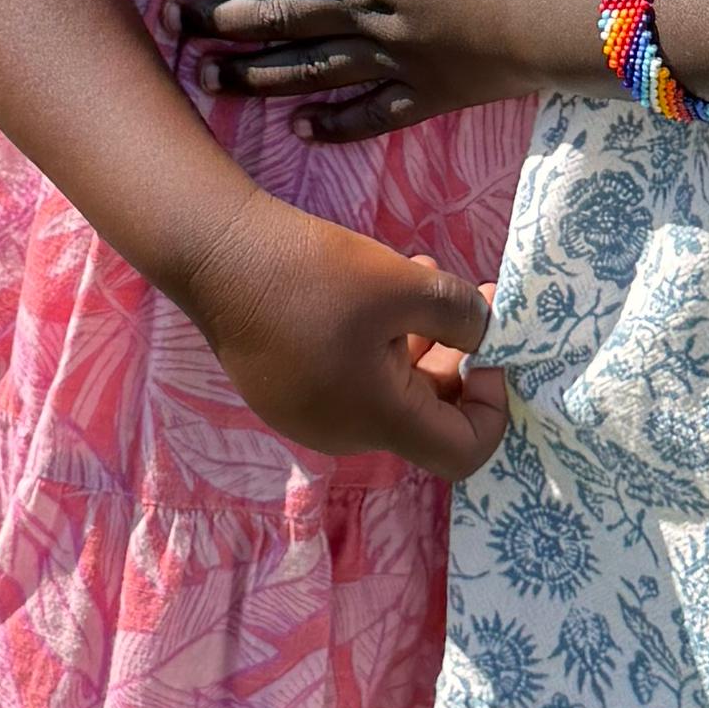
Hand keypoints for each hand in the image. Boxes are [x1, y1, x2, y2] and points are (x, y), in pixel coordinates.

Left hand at [174, 0, 609, 137]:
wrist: (567, 8)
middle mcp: (369, 8)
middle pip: (283, 15)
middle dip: (222, 19)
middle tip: (173, 26)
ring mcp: (396, 58)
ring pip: (310, 68)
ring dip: (254, 74)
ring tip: (207, 80)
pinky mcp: (430, 95)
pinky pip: (370, 115)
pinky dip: (332, 124)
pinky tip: (300, 130)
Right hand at [176, 196, 509, 478]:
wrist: (215, 254)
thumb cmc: (312, 274)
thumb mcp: (405, 282)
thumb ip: (462, 315)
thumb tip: (486, 336)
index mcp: (378, 422)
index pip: (463, 454)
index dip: (493, 408)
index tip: (491, 350)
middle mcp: (344, 436)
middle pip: (426, 418)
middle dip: (458, 359)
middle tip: (472, 298)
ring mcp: (309, 416)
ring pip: (391, 392)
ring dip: (420, 342)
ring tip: (423, 274)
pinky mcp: (287, 392)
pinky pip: (354, 380)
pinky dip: (381, 343)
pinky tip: (377, 288)